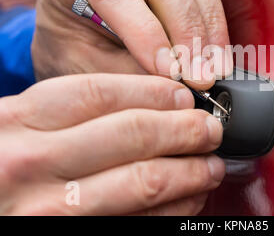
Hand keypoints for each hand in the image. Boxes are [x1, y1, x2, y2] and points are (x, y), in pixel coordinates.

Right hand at [0, 74, 224, 214]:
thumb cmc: (2, 165)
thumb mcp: (17, 129)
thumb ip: (68, 115)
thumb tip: (150, 104)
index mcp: (18, 121)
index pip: (102, 93)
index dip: (155, 92)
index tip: (184, 97)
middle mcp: (32, 163)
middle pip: (133, 134)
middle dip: (187, 130)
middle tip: (211, 129)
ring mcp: (52, 209)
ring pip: (145, 181)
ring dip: (192, 172)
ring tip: (211, 165)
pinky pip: (141, 222)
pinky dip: (175, 210)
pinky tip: (189, 199)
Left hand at [32, 0, 232, 89]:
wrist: (77, 21)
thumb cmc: (75, 43)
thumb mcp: (85, 63)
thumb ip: (127, 72)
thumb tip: (175, 86)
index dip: (147, 33)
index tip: (172, 72)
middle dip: (187, 32)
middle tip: (202, 76)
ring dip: (208, 26)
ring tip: (215, 67)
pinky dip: (213, 18)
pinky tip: (216, 49)